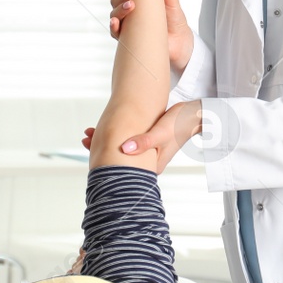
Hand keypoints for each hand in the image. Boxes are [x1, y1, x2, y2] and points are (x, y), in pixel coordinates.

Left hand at [80, 99, 201, 172]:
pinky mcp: (148, 144)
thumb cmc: (181, 123)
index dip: (101, 155)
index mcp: (149, 167)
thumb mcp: (162, 131)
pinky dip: (115, 135)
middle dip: (99, 147)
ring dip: (106, 140)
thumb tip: (123, 149)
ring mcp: (147, 154)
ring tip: (90, 132)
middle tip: (85, 136)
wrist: (197, 116)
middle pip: (117, 159)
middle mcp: (146, 163)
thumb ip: (144, 141)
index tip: (87, 143)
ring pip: (121, 149)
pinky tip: (105, 128)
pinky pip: (127, 141)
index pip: (119, 165)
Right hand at [108, 0, 192, 72]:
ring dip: (119, 8)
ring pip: (114, 13)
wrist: (179, 41)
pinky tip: (116, 22)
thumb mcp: (172, 1)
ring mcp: (126, 23)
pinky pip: (115, 32)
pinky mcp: (127, 38)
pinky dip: (113, 26)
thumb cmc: (173, 18)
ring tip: (131, 5)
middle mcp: (128, 9)